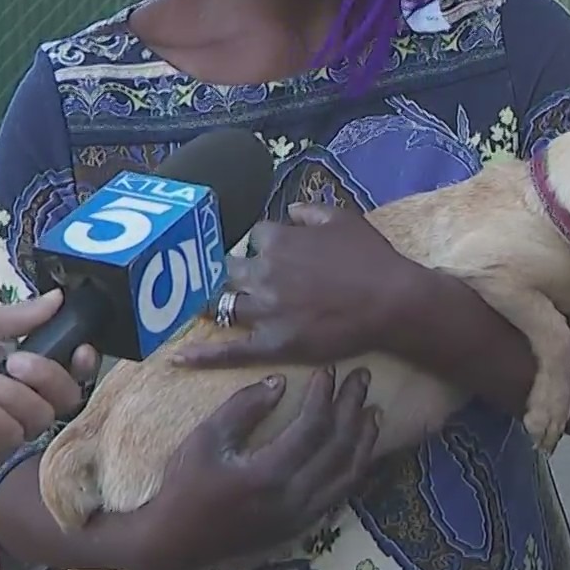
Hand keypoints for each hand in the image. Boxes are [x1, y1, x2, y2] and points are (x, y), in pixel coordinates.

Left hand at [0, 289, 99, 474]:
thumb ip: (24, 315)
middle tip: (13, 362)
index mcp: (24, 366)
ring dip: (9, 396)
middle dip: (44, 376)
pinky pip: (12, 438)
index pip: (71, 371)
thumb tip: (58, 297)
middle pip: (65, 396)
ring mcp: (8, 427)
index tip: (80, 351)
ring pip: (41, 417)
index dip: (83, 364)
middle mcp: (22, 398)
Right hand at [125, 366, 380, 569]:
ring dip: (364, 439)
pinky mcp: (302, 527)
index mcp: (268, 476)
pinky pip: (341, 493)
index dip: (324, 395)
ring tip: (373, 410)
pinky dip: (355, 467)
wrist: (175, 542)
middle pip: (339, 447)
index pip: (313, 427)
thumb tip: (280, 382)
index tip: (328, 371)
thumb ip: (244, 407)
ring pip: (348, 474)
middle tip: (362, 378)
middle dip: (353, 408)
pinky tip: (360, 448)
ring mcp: (302, 517)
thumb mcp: (206, 438)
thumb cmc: (185, 485)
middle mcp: (294, 500)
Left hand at [174, 203, 428, 368]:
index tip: (268, 252)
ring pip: (223, 305)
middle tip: (226, 279)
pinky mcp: (272, 344)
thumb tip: (289, 211)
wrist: (392, 302)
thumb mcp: (344, 219)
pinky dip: (202, 355)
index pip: (252, 237)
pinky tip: (177, 358)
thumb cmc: (372, 259)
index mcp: (278, 241)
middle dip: (227, 272)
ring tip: (192, 307)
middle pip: (228, 270)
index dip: (259, 244)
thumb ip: (311, 212)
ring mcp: (265, 310)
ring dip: (208, 304)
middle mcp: (264, 273)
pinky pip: (230, 351)